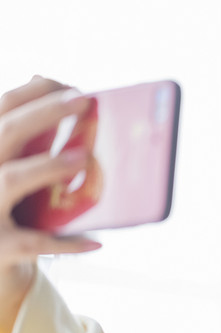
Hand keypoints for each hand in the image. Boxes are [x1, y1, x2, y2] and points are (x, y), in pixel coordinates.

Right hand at [0, 76, 100, 332]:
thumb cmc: (14, 210)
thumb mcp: (16, 170)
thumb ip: (30, 143)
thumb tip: (56, 92)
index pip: (2, 109)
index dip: (34, 93)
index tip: (71, 86)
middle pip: (5, 131)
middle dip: (45, 113)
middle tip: (84, 101)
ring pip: (11, 179)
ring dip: (47, 166)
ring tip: (83, 159)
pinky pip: (34, 243)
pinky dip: (67, 244)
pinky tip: (97, 242)